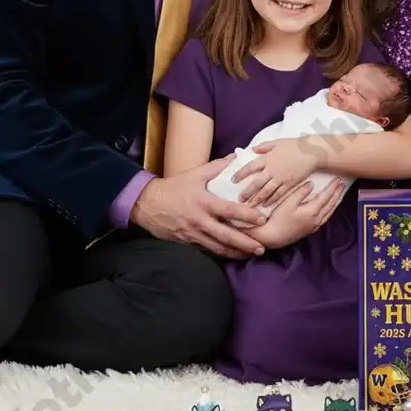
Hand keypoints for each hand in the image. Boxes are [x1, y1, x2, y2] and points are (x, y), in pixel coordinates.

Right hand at [130, 155, 269, 258]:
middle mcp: (200, 221)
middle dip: (245, 244)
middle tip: (261, 248)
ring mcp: (193, 234)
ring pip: (217, 248)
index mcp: (204, 202)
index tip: (262, 219)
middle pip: (226, 236)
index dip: (247, 216)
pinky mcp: (187, 242)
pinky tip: (232, 254)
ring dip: (235, 253)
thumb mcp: (195, 174)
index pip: (229, 211)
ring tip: (251, 254)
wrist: (147, 204)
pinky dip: (221, 253)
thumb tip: (236, 156)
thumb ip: (217, 166)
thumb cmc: (174, 187)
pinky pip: (207, 250)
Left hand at [234, 137, 320, 208]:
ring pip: (266, 191)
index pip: (250, 167)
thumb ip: (264, 146)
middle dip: (247, 192)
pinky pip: (278, 194)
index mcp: (268, 158)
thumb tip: (252, 149)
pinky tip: (266, 205)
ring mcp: (281, 178)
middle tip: (239, 199)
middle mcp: (272, 170)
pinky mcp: (290, 184)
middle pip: (256, 183)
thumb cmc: (294, 145)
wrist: (312, 152)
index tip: (233, 180)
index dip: (241, 174)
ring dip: (257, 199)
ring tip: (249, 206)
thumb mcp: (278, 142)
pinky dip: (271, 200)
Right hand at [242, 177, 347, 249]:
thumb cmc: (278, 219)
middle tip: (342, 184)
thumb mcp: (288, 203)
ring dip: (336, 201)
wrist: (273, 237)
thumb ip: (301, 192)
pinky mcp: (311, 229)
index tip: (338, 179)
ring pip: (330, 212)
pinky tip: (330, 207)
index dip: (333, 187)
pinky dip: (330, 210)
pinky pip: (326, 217)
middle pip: (331, 204)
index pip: (326, 196)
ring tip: (339, 193)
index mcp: (312, 211)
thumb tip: (312, 184)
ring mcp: (314, 225)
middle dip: (337, 193)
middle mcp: (316, 219)